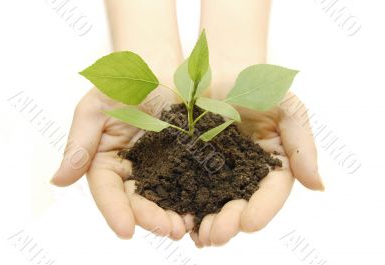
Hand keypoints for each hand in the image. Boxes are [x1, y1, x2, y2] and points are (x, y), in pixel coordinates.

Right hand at [51, 87, 186, 239]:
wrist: (159, 68)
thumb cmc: (122, 84)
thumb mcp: (95, 109)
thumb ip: (79, 144)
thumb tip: (58, 180)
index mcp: (107, 161)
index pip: (108, 190)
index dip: (115, 211)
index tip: (126, 230)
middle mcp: (132, 170)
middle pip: (138, 200)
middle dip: (151, 218)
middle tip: (168, 230)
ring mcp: (160, 167)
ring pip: (163, 197)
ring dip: (172, 215)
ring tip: (185, 227)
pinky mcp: (183, 161)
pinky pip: (188, 182)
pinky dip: (192, 198)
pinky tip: (200, 210)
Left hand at [189, 92, 323, 246]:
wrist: (215, 70)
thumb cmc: (254, 84)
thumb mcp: (286, 107)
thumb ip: (302, 144)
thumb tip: (318, 186)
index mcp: (270, 164)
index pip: (271, 191)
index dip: (262, 209)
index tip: (249, 223)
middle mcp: (244, 174)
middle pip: (241, 205)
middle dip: (230, 222)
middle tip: (217, 234)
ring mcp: (214, 172)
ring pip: (213, 204)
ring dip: (207, 223)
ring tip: (199, 235)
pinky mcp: (187, 166)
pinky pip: (185, 190)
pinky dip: (183, 207)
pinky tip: (178, 221)